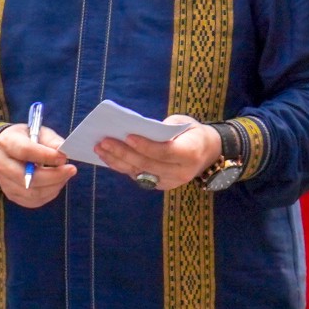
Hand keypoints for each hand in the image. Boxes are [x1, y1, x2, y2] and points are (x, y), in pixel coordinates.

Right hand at [0, 122, 74, 208]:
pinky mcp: (11, 194)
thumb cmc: (27, 139)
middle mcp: (2, 165)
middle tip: (71, 170)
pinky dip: (49, 194)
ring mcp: (4, 182)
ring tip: (65, 176)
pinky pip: (32, 201)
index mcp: (7, 144)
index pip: (26, 152)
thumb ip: (52, 141)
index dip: (47, 156)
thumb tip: (63, 151)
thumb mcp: (39, 132)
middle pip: (29, 178)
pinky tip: (56, 184)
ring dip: (54, 186)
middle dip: (55, 176)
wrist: (7, 151)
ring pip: (32, 192)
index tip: (64, 158)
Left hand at [94, 114, 221, 193]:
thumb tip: (137, 131)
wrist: (207, 152)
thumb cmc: (193, 133)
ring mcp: (170, 182)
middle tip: (104, 141)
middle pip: (147, 164)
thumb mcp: (185, 123)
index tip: (128, 136)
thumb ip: (165, 128)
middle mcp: (181, 172)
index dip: (145, 146)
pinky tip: (109, 157)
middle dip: (124, 152)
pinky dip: (122, 166)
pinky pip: (138, 176)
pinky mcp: (160, 186)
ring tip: (100, 148)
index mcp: (191, 154)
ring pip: (139, 172)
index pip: (164, 152)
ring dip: (117, 161)